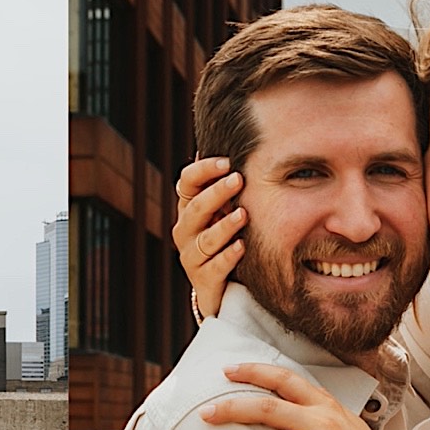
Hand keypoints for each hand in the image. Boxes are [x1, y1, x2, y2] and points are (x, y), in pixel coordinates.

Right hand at [173, 157, 245, 322]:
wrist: (224, 287)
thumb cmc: (227, 239)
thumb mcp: (226, 209)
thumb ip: (226, 182)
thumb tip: (235, 142)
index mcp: (189, 208)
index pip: (187, 182)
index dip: (204, 170)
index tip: (228, 162)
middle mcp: (185, 230)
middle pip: (195, 208)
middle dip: (217, 193)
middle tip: (238, 179)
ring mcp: (192, 257)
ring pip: (205, 239)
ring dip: (224, 226)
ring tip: (243, 215)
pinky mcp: (203, 281)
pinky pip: (214, 267)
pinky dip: (227, 256)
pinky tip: (242, 246)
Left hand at [199, 362, 412, 429]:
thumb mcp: (345, 423)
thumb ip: (315, 409)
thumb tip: (280, 396)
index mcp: (326, 405)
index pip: (284, 378)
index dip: (253, 371)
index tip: (226, 371)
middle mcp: (323, 423)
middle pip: (266, 408)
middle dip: (230, 408)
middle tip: (204, 413)